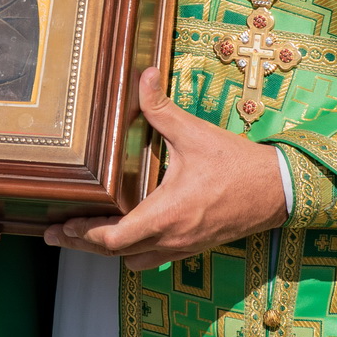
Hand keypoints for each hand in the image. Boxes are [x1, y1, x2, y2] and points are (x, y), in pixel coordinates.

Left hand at [44, 66, 288, 269]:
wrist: (279, 190)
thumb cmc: (237, 164)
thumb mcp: (194, 133)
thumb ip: (161, 107)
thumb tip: (143, 74)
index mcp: (167, 214)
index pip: (114, 239)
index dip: (84, 235)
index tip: (61, 225)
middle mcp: (172, 238)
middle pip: (115, 255)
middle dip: (83, 245)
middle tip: (56, 235)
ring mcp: (183, 248)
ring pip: (134, 261)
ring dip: (109, 251)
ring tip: (84, 235)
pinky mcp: (193, 248)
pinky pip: (154, 257)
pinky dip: (133, 250)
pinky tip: (123, 234)